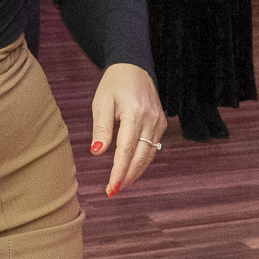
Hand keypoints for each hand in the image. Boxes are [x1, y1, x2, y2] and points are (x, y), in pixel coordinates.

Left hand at [88, 63, 164, 195]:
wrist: (134, 67)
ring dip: (135, 171)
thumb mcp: (101, 103)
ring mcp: (158, 122)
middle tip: (113, 191)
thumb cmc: (114, 85)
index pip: (127, 149)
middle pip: (140, 156)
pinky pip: (152, 147)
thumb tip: (97, 152)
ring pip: (149, 154)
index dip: (119, 171)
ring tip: (122, 185)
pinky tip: (133, 170)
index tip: (112, 187)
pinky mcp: (161, 123)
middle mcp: (150, 119)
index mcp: (134, 113)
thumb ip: (101, 128)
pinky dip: (143, 161)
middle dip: (127, 176)